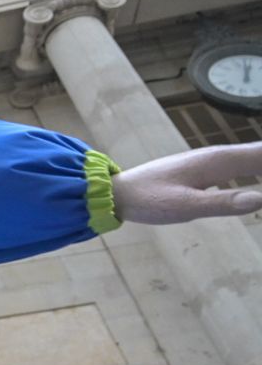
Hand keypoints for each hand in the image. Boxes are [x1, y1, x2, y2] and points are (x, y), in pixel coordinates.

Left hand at [113, 141, 261, 224]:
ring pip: (258, 158)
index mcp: (219, 162)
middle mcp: (219, 156)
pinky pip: (245, 165)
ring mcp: (214, 161)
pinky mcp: (208, 170)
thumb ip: (222, 204)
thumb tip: (261, 200)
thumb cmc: (147, 200)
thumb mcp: (183, 207)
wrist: (117, 192)